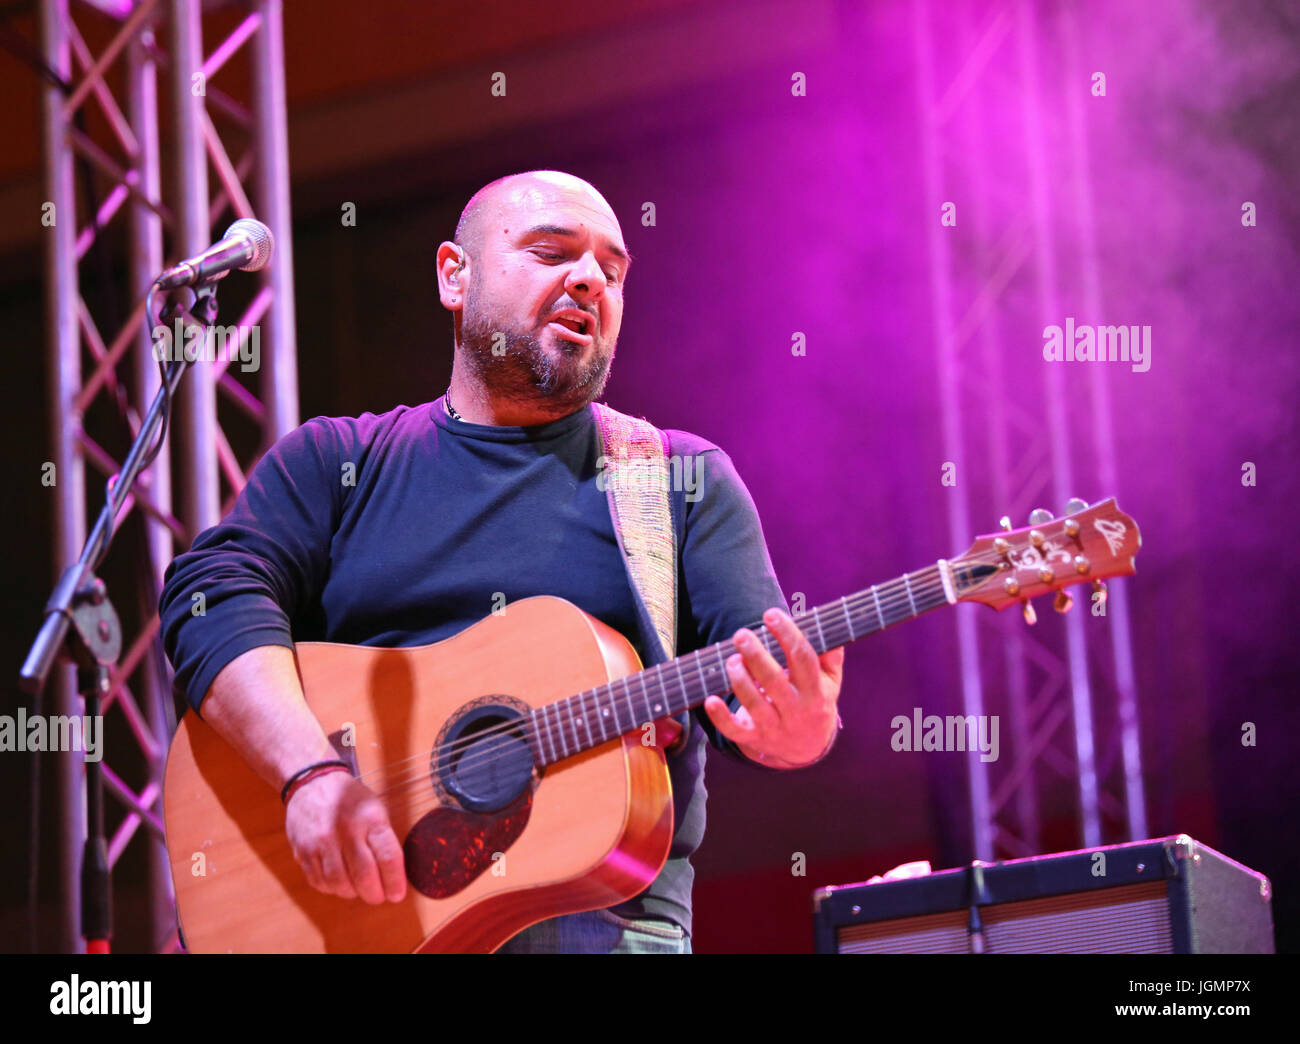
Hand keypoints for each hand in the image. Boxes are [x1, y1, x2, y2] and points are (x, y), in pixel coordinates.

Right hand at [284, 771, 406, 903]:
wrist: (312, 783)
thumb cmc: (351, 800)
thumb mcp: (376, 809)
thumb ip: (384, 840)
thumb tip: (395, 875)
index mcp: (370, 818)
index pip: (388, 857)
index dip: (395, 881)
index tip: (397, 894)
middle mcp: (345, 830)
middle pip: (364, 875)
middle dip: (374, 894)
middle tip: (378, 896)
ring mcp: (321, 842)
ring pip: (339, 883)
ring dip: (352, 892)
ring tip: (358, 888)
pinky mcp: (303, 851)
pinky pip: (319, 881)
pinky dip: (332, 888)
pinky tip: (339, 881)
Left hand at [703, 608, 844, 767]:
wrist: (806, 749)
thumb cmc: (815, 703)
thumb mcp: (830, 682)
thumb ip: (830, 655)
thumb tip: (825, 624)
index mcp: (815, 692)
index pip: (803, 659)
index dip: (787, 635)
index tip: (771, 615)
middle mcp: (795, 711)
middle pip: (775, 681)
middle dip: (756, 656)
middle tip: (741, 634)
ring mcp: (774, 727)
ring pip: (754, 704)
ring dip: (739, 679)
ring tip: (731, 659)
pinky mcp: (754, 738)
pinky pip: (735, 730)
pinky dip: (721, 717)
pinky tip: (711, 700)